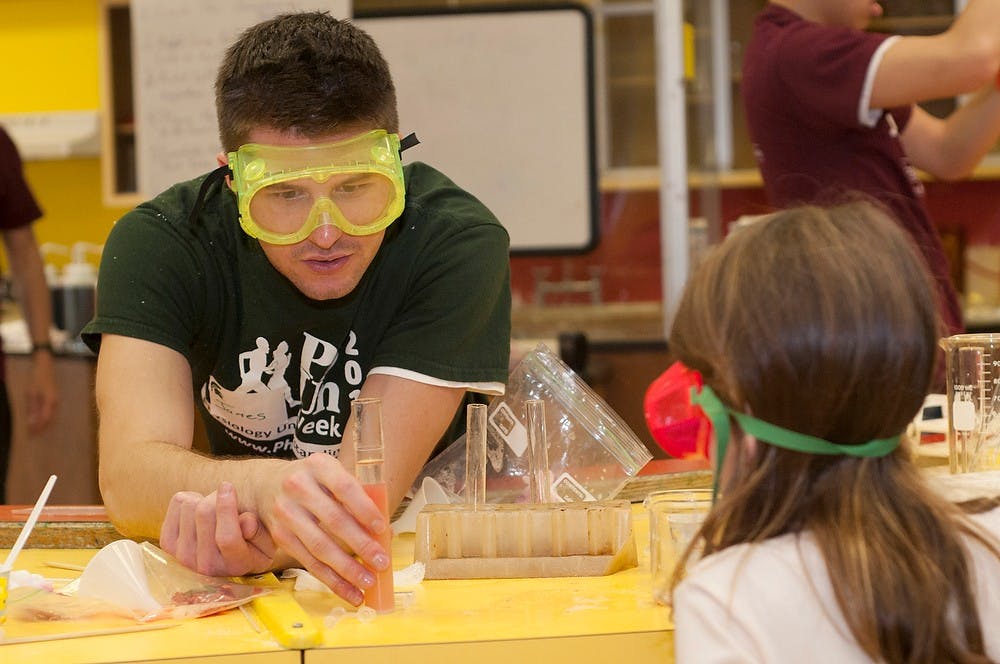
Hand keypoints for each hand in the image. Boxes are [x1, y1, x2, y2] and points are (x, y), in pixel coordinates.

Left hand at [26, 351, 56, 431]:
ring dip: (43, 424)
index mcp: (50, 402)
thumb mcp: (30, 394)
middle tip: (31, 436)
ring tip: (34, 430)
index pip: (45, 420)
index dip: (38, 428)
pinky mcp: (53, 399)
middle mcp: (55, 403)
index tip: (31, 435)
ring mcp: (55, 401)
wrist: (45, 367)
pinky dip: (44, 418)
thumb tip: (31, 423)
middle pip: (49, 420)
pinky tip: (38, 420)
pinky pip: (50, 412)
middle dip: (40, 428)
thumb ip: (32, 409)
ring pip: (50, 417)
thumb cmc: (37, 379)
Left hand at [160, 481, 276, 576]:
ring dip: (205, 499)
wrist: (228, 556)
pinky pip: (178, 502)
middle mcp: (207, 566)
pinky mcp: (168, 544)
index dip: (226, 508)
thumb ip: (259, 531)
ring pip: (190, 506)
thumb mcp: (267, 540)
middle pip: (205, 513)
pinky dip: (191, 498)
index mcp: (237, 565)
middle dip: (218, 498)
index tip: (228, 485)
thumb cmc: (254, 542)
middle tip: (227, 498)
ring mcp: (184, 557)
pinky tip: (200, 511)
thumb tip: (246, 522)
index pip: (227, 537)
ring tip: (215, 509)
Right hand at [257, 453, 389, 605]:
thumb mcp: (333, 475)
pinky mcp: (281, 536)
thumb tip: (386, 534)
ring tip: (368, 582)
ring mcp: (286, 512)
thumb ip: (358, 497)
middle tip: (382, 562)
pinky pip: (309, 562)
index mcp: (318, 465)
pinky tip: (350, 591)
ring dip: (347, 569)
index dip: (364, 509)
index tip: (382, 529)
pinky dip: (331, 580)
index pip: (344, 488)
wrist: (267, 484)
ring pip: (320, 546)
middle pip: (333, 521)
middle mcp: (298, 487)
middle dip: (361, 545)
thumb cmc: (314, 481)